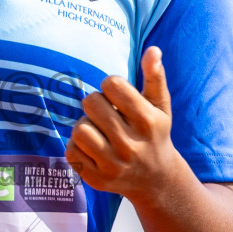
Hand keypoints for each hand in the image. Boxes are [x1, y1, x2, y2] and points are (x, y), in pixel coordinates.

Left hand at [65, 45, 187, 205]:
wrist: (156, 180)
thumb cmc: (155, 134)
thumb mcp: (161, 106)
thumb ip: (155, 77)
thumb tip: (153, 50)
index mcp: (148, 121)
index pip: (112, 84)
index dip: (111, 85)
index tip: (118, 96)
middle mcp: (131, 145)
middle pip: (91, 103)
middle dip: (96, 103)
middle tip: (106, 113)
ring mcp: (113, 165)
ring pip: (79, 129)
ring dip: (85, 125)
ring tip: (99, 130)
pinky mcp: (98, 180)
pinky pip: (71, 151)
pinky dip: (78, 146)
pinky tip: (93, 148)